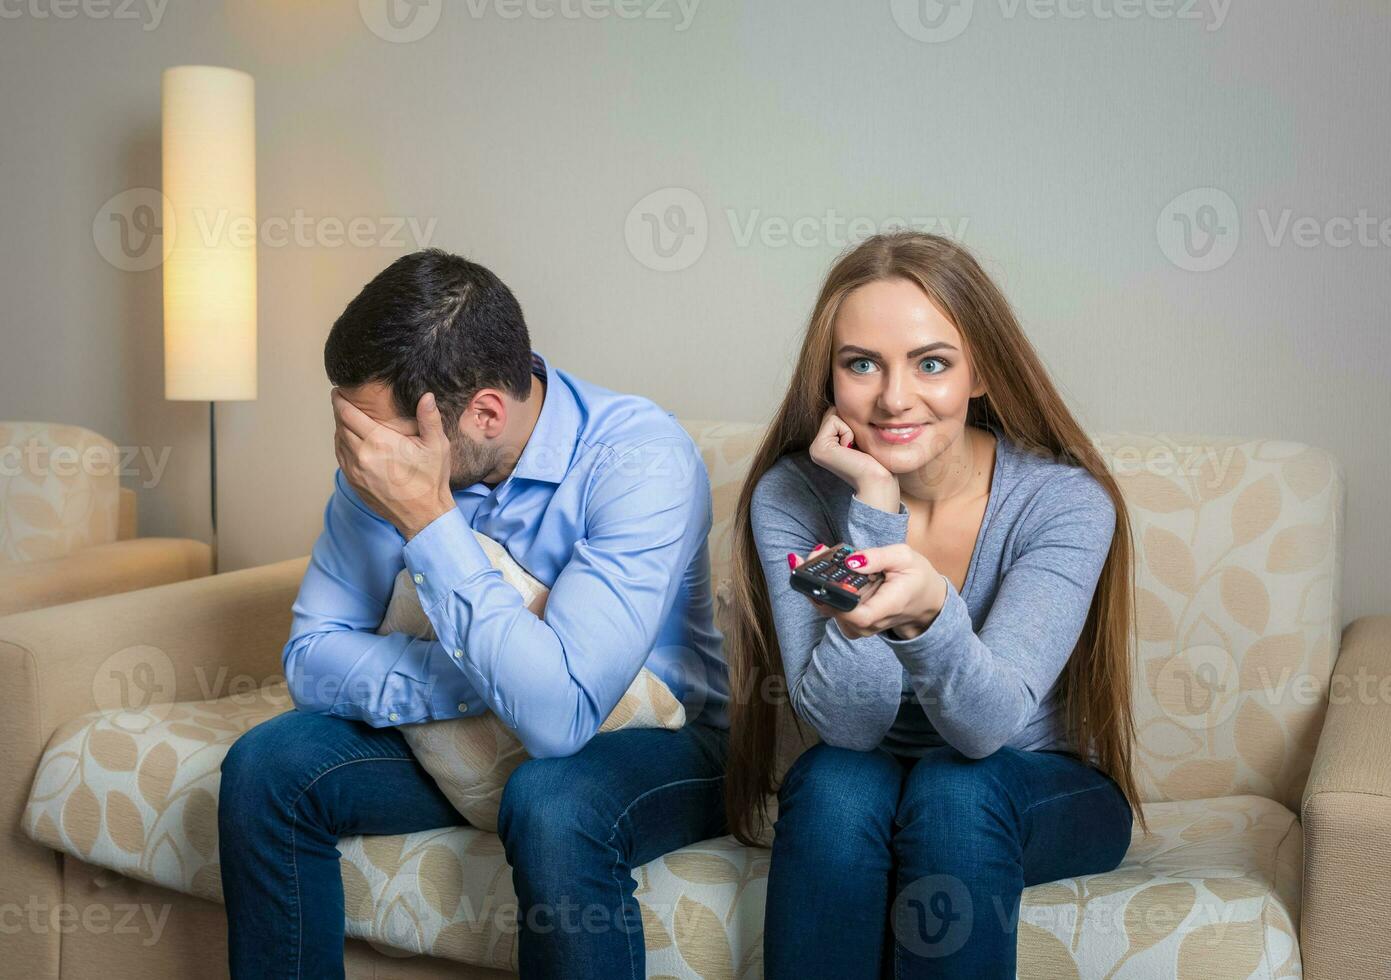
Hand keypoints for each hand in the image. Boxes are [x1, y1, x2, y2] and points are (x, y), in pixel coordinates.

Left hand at [332, 388, 454, 539]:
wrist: (423, 515)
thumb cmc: (431, 480)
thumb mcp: (436, 446)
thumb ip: (429, 418)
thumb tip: (426, 396)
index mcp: (379, 442)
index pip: (347, 414)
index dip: (340, 400)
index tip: (339, 392)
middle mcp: (361, 455)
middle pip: (340, 426)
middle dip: (340, 412)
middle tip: (344, 402)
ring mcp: (355, 471)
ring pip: (338, 442)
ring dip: (340, 429)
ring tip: (348, 420)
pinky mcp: (354, 483)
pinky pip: (341, 458)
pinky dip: (342, 445)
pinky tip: (351, 442)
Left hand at [790, 543, 946, 639]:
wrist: (924, 599)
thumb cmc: (915, 577)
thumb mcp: (904, 557)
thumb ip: (878, 558)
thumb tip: (850, 561)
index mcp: (887, 607)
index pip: (855, 615)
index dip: (833, 599)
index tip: (819, 576)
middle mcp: (869, 623)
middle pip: (833, 610)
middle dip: (818, 581)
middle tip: (815, 553)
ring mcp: (859, 625)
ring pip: (828, 609)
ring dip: (817, 583)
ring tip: (818, 555)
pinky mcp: (851, 621)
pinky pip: (831, 607)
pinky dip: (822, 588)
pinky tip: (822, 567)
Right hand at [807, 407, 896, 508]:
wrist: (877, 480)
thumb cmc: (875, 460)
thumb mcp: (860, 436)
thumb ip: (848, 422)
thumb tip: (846, 402)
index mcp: (825, 445)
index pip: (835, 415)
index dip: (852, 424)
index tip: (857, 446)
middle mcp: (816, 447)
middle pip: (832, 412)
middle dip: (849, 424)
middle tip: (856, 447)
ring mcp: (815, 449)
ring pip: (833, 415)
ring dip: (850, 429)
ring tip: (853, 449)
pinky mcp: (818, 448)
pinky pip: (834, 421)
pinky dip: (848, 432)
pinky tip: (850, 450)